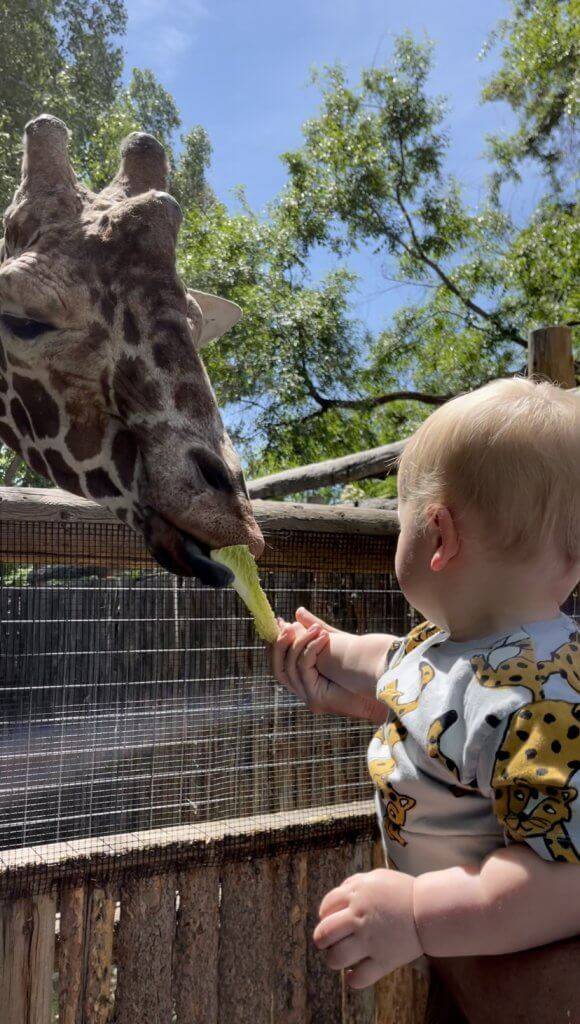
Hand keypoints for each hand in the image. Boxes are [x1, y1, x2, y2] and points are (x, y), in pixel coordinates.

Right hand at [271, 613, 385, 721]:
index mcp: (305, 679)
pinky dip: (311, 650)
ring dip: (300, 642)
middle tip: (286, 624)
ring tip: (316, 628)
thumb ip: (313, 630)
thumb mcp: (332, 642)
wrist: (382, 686)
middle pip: (277, 668)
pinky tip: (323, 637)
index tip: (278, 622)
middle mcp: (303, 690)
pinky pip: (304, 669)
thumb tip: (297, 612)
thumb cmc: (361, 665)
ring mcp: (308, 697)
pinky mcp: (316, 699)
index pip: (279, 663)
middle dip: (278, 645)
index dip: (274, 643)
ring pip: (289, 667)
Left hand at [313, 869, 421, 988]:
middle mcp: (359, 917)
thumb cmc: (403, 891)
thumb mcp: (376, 877)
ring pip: (336, 958)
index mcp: (356, 894)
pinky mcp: (383, 960)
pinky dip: (352, 979)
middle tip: (328, 942)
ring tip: (340, 957)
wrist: (429, 909)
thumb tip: (338, 895)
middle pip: (324, 933)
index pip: (326, 906)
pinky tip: (354, 973)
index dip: (325, 915)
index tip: (330, 920)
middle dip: (322, 939)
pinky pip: (358, 978)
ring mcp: (370, 940)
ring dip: (334, 959)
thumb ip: (354, 883)